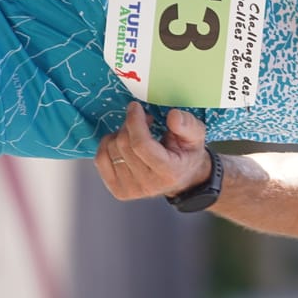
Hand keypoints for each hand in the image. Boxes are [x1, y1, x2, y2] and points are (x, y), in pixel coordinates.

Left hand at [94, 102, 212, 199]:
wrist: (183, 179)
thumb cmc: (187, 154)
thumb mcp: (196, 136)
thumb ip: (188, 125)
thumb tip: (173, 116)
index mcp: (169, 172)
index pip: (141, 145)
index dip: (134, 122)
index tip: (135, 107)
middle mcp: (148, 185)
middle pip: (124, 145)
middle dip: (129, 124)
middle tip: (141, 118)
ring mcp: (131, 190)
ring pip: (110, 151)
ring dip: (119, 134)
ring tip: (135, 133)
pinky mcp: (119, 190)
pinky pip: (101, 160)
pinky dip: (107, 145)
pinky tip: (122, 143)